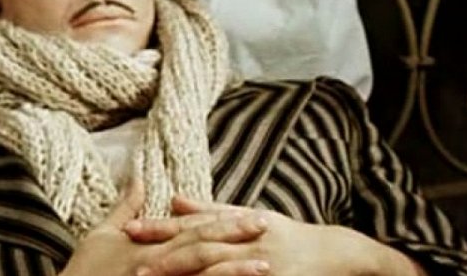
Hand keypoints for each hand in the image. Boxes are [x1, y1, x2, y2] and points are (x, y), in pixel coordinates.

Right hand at [60, 180, 270, 275]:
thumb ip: (125, 207)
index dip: (225, 220)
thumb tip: (139, 177)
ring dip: (234, 271)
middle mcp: (156, 263)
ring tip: (266, 267)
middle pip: (203, 247)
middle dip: (236, 237)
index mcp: (149, 244)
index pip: (193, 228)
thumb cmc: (83, 270)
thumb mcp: (100, 234)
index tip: (254, 215)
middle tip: (267, 227)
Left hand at [124, 197, 426, 275]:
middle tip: (135, 266)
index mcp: (238, 223)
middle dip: (167, 257)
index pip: (191, 226)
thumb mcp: (250, 216)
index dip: (160, 227)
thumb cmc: (290, 236)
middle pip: (200, 249)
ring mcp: (261, 264)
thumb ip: (209, 210)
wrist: (337, 253)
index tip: (129, 229)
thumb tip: (172, 199)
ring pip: (218, 271)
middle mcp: (246, 241)